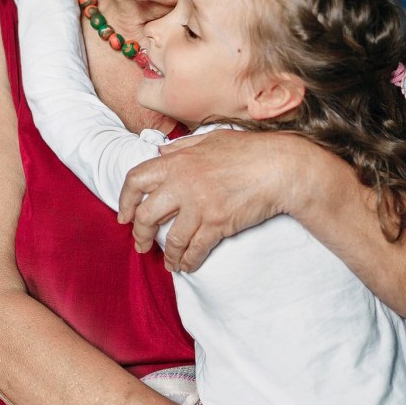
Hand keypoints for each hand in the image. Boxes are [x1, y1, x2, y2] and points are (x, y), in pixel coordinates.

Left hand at [117, 131, 301, 271]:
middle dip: (140, 234)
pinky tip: (187, 266)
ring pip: (172, 238)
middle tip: (141, 244)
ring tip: (169, 262)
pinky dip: (189, 261)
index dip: (125, 200)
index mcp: (176, 161)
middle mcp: (182, 184)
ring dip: (168, 255)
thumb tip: (162, 151)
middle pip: (146, 215)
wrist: (281, 166)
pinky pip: (196, 249)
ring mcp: (199, 205)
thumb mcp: (210, 138)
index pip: (135, 180)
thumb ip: (182, 146)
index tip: (124, 215)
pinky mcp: (218, 224)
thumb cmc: (249, 150)